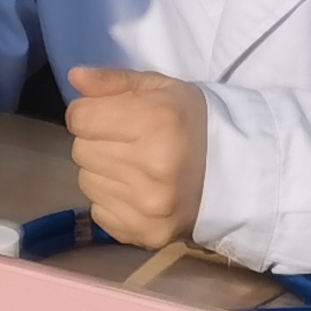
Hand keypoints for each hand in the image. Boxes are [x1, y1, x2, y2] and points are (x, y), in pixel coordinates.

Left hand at [65, 65, 207, 248]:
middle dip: (97, 141)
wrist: (235, 171)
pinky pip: (99, 211)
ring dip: (103, 172)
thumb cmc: (192, 121)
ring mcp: (148, 206)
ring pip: (87, 181)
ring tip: (134, 166)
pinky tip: (137, 191)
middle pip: (80, 150)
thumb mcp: (160, 87)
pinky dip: (112, 201)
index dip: (90, 112)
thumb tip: (75, 78)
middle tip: (128, 141)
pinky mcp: (145, 233)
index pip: (80, 118)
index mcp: (156, 122)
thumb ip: (114, 81)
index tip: (109, 115)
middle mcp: (152, 167)